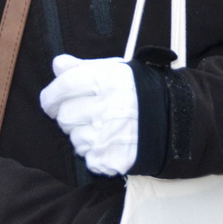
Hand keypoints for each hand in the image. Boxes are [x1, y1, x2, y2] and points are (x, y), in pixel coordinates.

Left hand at [39, 55, 138, 176]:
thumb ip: (84, 68)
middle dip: (70, 115)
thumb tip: (58, 65)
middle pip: (64, 116)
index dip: (51, 95)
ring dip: (82, 135)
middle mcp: (106, 107)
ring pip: (74, 139)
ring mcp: (108, 135)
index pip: (64, 87)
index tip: (49, 102)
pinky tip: (109, 141)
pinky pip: (87, 157)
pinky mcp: (111, 158)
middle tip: (86, 113)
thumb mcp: (117, 72)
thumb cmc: (142, 92)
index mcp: (107, 81)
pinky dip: (94, 152)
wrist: (174, 121)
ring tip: (103, 127)